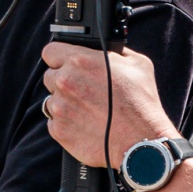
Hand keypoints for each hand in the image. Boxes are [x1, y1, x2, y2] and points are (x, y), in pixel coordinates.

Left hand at [40, 43, 172, 167]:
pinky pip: (55, 121)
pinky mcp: (58, 128)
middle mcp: (65, 82)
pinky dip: (67, 123)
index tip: (67, 65)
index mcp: (80, 61)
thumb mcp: (137, 65)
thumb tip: (105, 49)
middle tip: (86, 92)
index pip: (50, 52)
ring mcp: (59, 106)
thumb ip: (115, 53)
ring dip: (65, 104)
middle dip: (65, 82)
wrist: (141, 142)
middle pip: (50, 76)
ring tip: (89, 111)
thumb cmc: (142, 104)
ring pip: (52, 99)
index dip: (59, 58)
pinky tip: (87, 124)